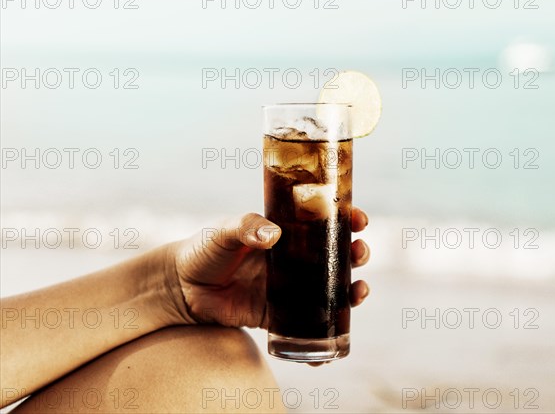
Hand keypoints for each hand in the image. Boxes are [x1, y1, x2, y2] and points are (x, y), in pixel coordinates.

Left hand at [169, 208, 369, 328]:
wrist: (181, 287)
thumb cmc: (204, 250)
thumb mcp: (224, 231)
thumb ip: (246, 228)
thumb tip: (273, 236)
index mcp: (284, 233)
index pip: (322, 222)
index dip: (346, 220)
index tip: (359, 220)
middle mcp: (293, 260)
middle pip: (335, 256)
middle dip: (356, 255)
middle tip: (360, 254)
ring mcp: (288, 288)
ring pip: (329, 291)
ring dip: (351, 293)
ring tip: (359, 293)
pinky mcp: (277, 315)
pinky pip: (306, 327)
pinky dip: (323, 339)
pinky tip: (333, 348)